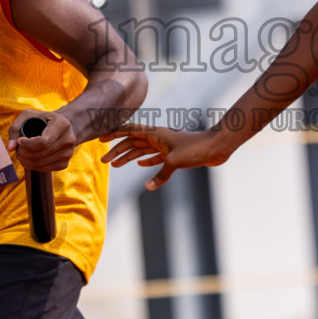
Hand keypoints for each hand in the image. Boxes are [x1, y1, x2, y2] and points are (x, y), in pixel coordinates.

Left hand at [9, 110, 76, 172]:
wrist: (62, 126)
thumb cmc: (42, 119)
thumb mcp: (28, 115)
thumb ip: (15, 129)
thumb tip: (10, 148)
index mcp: (62, 124)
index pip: (43, 142)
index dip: (27, 144)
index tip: (20, 140)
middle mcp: (69, 139)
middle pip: (41, 154)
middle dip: (24, 154)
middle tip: (17, 150)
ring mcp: (68, 153)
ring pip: (41, 163)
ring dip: (26, 161)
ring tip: (20, 155)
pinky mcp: (65, 163)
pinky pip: (45, 169)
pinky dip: (33, 167)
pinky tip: (28, 160)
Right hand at [101, 125, 233, 190]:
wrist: (216, 147)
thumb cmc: (196, 149)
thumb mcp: (175, 162)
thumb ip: (161, 174)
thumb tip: (148, 187)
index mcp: (156, 134)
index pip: (130, 131)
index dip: (114, 134)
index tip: (101, 139)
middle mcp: (159, 138)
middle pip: (133, 143)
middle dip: (118, 151)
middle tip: (104, 162)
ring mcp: (166, 146)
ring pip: (142, 150)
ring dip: (129, 157)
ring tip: (116, 166)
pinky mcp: (175, 154)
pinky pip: (156, 156)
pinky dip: (147, 160)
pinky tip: (140, 165)